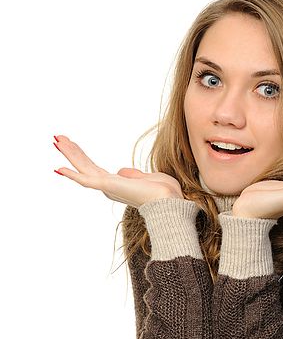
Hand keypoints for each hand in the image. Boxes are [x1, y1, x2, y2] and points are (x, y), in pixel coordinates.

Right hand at [53, 135, 182, 207]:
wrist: (168, 200)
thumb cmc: (163, 192)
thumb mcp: (146, 178)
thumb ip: (133, 175)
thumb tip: (121, 171)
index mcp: (117, 185)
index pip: (94, 169)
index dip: (82, 158)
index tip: (72, 145)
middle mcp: (109, 187)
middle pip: (85, 166)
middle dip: (72, 152)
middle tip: (58, 138)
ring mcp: (107, 187)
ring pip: (83, 169)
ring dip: (70, 154)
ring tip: (57, 140)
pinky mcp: (107, 186)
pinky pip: (86, 180)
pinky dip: (72, 175)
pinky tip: (59, 168)